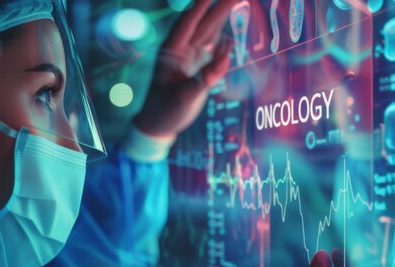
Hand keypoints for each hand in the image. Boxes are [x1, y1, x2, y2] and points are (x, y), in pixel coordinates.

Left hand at [133, 0, 234, 137]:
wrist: (158, 125)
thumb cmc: (166, 111)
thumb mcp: (185, 96)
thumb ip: (206, 76)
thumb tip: (228, 54)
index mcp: (171, 51)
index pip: (189, 21)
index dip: (202, 4)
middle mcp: (181, 49)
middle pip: (202, 22)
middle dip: (218, 5)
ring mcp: (189, 56)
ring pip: (208, 31)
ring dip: (221, 15)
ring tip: (236, 0)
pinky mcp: (197, 65)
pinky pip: (212, 46)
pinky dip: (222, 35)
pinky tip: (230, 25)